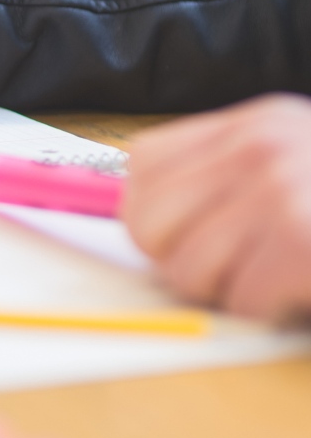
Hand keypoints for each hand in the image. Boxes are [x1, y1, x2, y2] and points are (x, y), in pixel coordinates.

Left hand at [122, 93, 310, 321]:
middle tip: (230, 270)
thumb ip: (228, 179)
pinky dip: (266, 312)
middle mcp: (259, 147)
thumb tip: (142, 222)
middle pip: (148, 221)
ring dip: (226, 293)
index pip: (143, 163)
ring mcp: (279, 190)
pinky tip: (297, 293)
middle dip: (178, 261)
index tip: (186, 238)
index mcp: (252, 125)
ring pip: (186, 269)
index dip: (152, 216)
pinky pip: (240, 300)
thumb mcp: (299, 164)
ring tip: (271, 281)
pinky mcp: (301, 241)